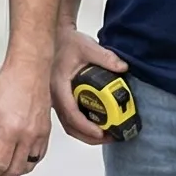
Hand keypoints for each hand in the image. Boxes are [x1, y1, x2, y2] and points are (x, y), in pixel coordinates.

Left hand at [0, 51, 52, 175]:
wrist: (29, 68)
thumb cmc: (9, 82)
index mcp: (11, 131)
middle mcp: (28, 136)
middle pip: (15, 169)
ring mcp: (40, 134)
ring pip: (29, 165)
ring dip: (15, 173)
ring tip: (4, 172)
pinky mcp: (46, 130)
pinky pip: (40, 155)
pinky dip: (30, 162)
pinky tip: (21, 160)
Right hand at [50, 26, 129, 144]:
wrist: (54, 38)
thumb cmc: (65, 42)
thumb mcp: (87, 47)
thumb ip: (106, 57)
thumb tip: (122, 67)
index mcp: (58, 87)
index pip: (71, 114)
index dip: (86, 127)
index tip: (100, 132)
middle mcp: (55, 97)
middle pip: (69, 126)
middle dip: (89, 137)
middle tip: (109, 137)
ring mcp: (56, 101)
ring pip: (69, 125)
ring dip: (86, 134)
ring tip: (106, 134)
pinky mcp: (61, 100)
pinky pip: (69, 119)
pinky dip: (82, 126)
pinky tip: (97, 123)